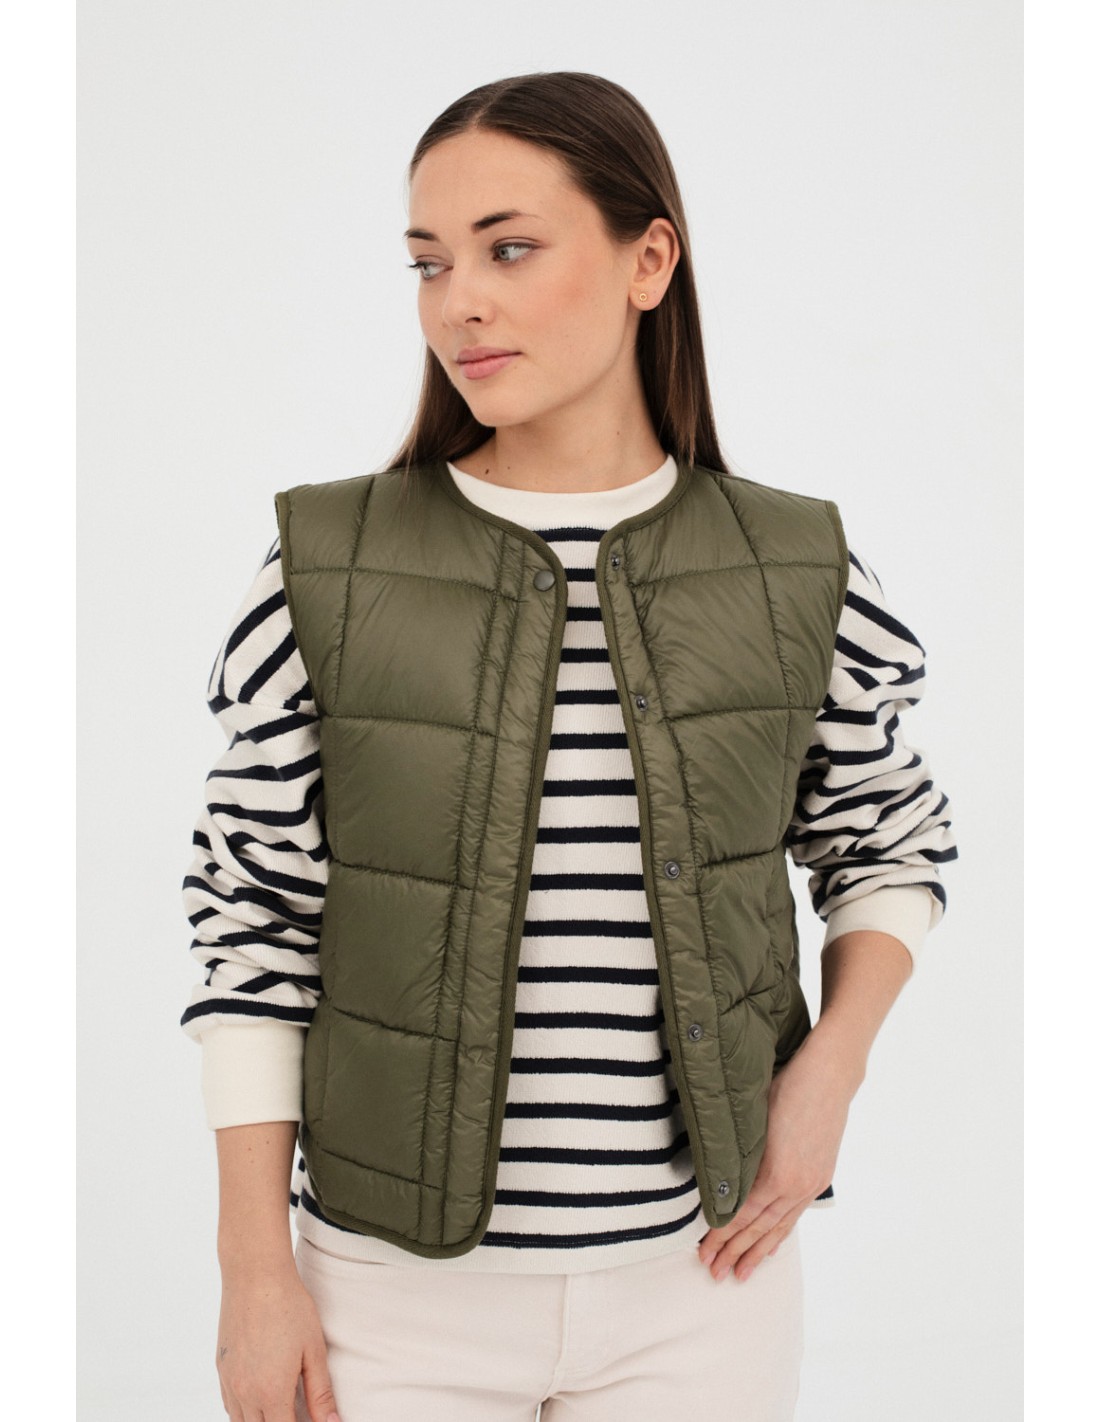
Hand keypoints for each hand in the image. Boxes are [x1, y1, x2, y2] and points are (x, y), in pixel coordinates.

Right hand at [216, 1263, 340, 1421]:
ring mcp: (229, 1382)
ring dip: (261, 1420)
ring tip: (282, 1406)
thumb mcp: (313, 1350)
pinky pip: (230, 1405)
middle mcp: (245, 1393)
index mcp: (271, 1393)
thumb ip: (321, 1393)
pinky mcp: (221, 1369)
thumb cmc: (289, 1306)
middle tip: (298, 1411)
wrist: (256, 1275)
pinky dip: (244, 1411)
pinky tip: (261, 1397)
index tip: (310, 1419)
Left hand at [696, 1025, 861, 1283]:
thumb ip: (739, 1152)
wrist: (829, 1075)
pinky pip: (795, 1215)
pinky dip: (780, 1234)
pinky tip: (771, 1247)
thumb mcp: (755, 1117)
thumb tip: (713, 1172)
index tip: (702, 1250)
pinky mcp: (819, 1178)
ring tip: (740, 1274)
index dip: (720, 1234)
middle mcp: (796, 1186)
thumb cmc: (786, 1085)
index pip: (741, 1213)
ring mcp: (810, 1183)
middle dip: (734, 1251)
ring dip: (757, 1252)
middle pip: (759, 1228)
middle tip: (713, 1273)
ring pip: (779, 1227)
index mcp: (776, 1173)